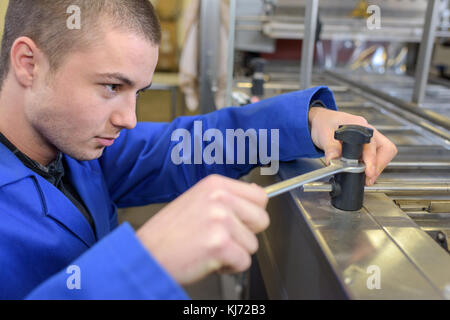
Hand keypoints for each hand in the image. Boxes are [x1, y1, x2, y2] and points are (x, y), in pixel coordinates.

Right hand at [136, 175, 268, 284]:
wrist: (146, 254)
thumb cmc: (169, 232)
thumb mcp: (197, 200)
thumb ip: (227, 197)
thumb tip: (257, 194)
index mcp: (215, 185)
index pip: (260, 196)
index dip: (252, 214)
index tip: (239, 222)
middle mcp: (219, 198)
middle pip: (262, 220)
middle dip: (246, 235)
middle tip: (221, 238)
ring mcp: (220, 220)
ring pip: (252, 244)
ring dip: (235, 252)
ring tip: (210, 248)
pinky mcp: (220, 244)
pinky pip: (244, 262)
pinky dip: (229, 267)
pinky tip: (209, 260)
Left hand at [308, 107, 397, 185]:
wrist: (322, 120)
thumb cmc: (324, 123)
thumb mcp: (324, 135)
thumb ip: (330, 148)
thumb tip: (334, 161)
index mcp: (359, 124)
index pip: (372, 144)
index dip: (372, 160)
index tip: (368, 172)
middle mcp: (368, 130)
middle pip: (385, 149)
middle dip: (378, 166)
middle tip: (368, 179)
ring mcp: (370, 137)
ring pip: (384, 153)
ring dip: (376, 167)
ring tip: (365, 177)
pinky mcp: (368, 145)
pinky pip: (378, 156)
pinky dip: (372, 166)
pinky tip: (362, 171)